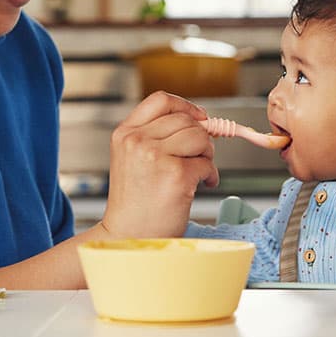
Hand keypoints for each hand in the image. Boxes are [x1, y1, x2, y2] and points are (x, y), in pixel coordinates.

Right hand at [101, 91, 218, 239]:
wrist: (128, 236)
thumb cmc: (135, 201)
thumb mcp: (132, 158)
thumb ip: (156, 136)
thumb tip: (201, 121)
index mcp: (125, 133)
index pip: (161, 100)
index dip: (185, 106)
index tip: (199, 117)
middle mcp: (137, 141)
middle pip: (186, 120)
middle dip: (200, 138)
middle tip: (198, 156)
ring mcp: (156, 157)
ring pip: (200, 138)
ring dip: (207, 154)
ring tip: (199, 171)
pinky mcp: (177, 176)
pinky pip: (207, 164)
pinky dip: (210, 175)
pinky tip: (201, 186)